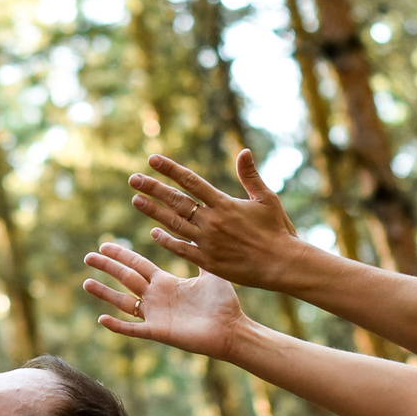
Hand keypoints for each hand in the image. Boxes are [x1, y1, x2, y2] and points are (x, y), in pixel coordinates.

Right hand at [84, 242, 248, 358]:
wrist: (232, 330)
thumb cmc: (224, 304)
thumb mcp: (211, 273)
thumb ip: (199, 254)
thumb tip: (196, 231)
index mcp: (166, 282)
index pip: (137, 265)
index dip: (121, 255)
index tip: (104, 244)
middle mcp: (156, 297)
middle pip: (126, 278)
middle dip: (107, 267)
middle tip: (88, 256)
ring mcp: (155, 315)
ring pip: (124, 302)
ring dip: (105, 293)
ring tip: (86, 283)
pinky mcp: (158, 332)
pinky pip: (133, 329)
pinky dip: (118, 326)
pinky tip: (102, 319)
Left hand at [129, 149, 303, 287]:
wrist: (283, 264)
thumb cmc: (278, 231)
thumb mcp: (266, 199)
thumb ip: (250, 176)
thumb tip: (243, 151)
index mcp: (224, 203)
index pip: (191, 181)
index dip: (170, 169)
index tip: (152, 159)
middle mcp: (212, 221)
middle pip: (176, 201)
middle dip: (153, 188)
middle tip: (133, 179)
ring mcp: (207, 242)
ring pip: (174, 223)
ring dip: (153, 211)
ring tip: (136, 200)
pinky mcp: (208, 261)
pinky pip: (181, 249)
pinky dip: (166, 240)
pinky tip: (154, 232)